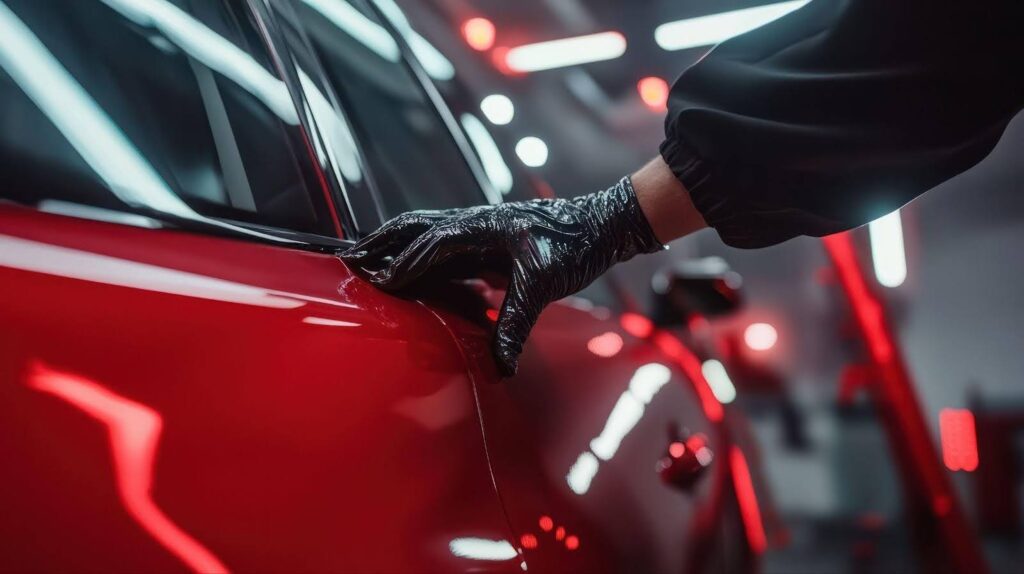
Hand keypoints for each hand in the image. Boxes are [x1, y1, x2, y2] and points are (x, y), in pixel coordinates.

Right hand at [340, 176, 662, 375]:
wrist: (602, 224)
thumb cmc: (575, 244)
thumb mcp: (543, 285)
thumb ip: (515, 322)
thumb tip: (500, 365)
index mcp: (479, 226)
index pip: (428, 245)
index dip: (401, 264)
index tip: (374, 281)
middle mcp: (472, 223)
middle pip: (414, 228)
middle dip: (380, 243)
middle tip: (348, 259)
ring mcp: (477, 230)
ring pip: (424, 235)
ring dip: (395, 247)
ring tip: (367, 264)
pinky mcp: (486, 242)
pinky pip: (443, 249)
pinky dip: (419, 259)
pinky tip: (412, 277)